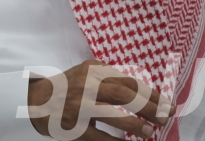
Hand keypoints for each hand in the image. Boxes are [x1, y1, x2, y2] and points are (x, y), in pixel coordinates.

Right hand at [28, 59, 174, 139]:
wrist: (36, 101)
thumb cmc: (69, 88)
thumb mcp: (88, 76)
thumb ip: (112, 80)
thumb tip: (149, 97)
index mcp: (92, 70)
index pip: (129, 81)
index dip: (152, 95)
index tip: (167, 106)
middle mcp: (85, 85)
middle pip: (124, 94)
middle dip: (149, 107)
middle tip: (164, 118)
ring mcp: (78, 105)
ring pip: (113, 114)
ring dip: (135, 125)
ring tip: (149, 132)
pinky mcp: (73, 126)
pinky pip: (100, 136)